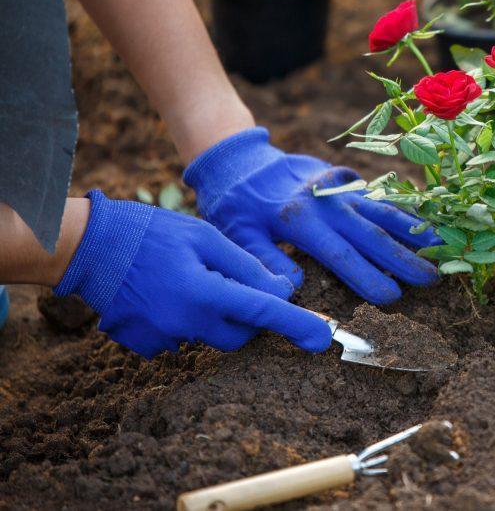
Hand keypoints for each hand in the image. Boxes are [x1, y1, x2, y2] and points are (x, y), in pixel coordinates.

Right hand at [55, 191, 331, 357]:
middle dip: (248, 316)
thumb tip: (282, 290)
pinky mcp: (145, 345)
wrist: (88, 247)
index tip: (323, 339)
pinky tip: (166, 294)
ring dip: (213, 314)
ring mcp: (162, 339)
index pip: (263, 313)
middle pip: (239, 335)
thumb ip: (245, 266)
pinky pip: (181, 339)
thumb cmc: (150, 232)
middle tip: (232, 283)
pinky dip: (184, 320)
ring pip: (210, 336)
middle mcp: (185, 323)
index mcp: (204, 292)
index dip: (297, 325)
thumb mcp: (204, 237)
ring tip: (187, 278)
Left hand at [183, 128, 439, 304]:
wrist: (240, 159)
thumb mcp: (236, 234)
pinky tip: (421, 219)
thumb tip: (292, 289)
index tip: (392, 299)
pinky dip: (401, 209)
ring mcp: (339, 189)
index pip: (341, 255)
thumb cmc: (235, 204)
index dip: (368, 277)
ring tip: (439, 244)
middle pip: (372, 235)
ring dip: (412, 229)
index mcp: (300, 221)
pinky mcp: (345, 181)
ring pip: (381, 211)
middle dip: (404, 259)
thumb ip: (263, 261)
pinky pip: (378, 196)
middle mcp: (327, 203)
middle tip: (433, 279)